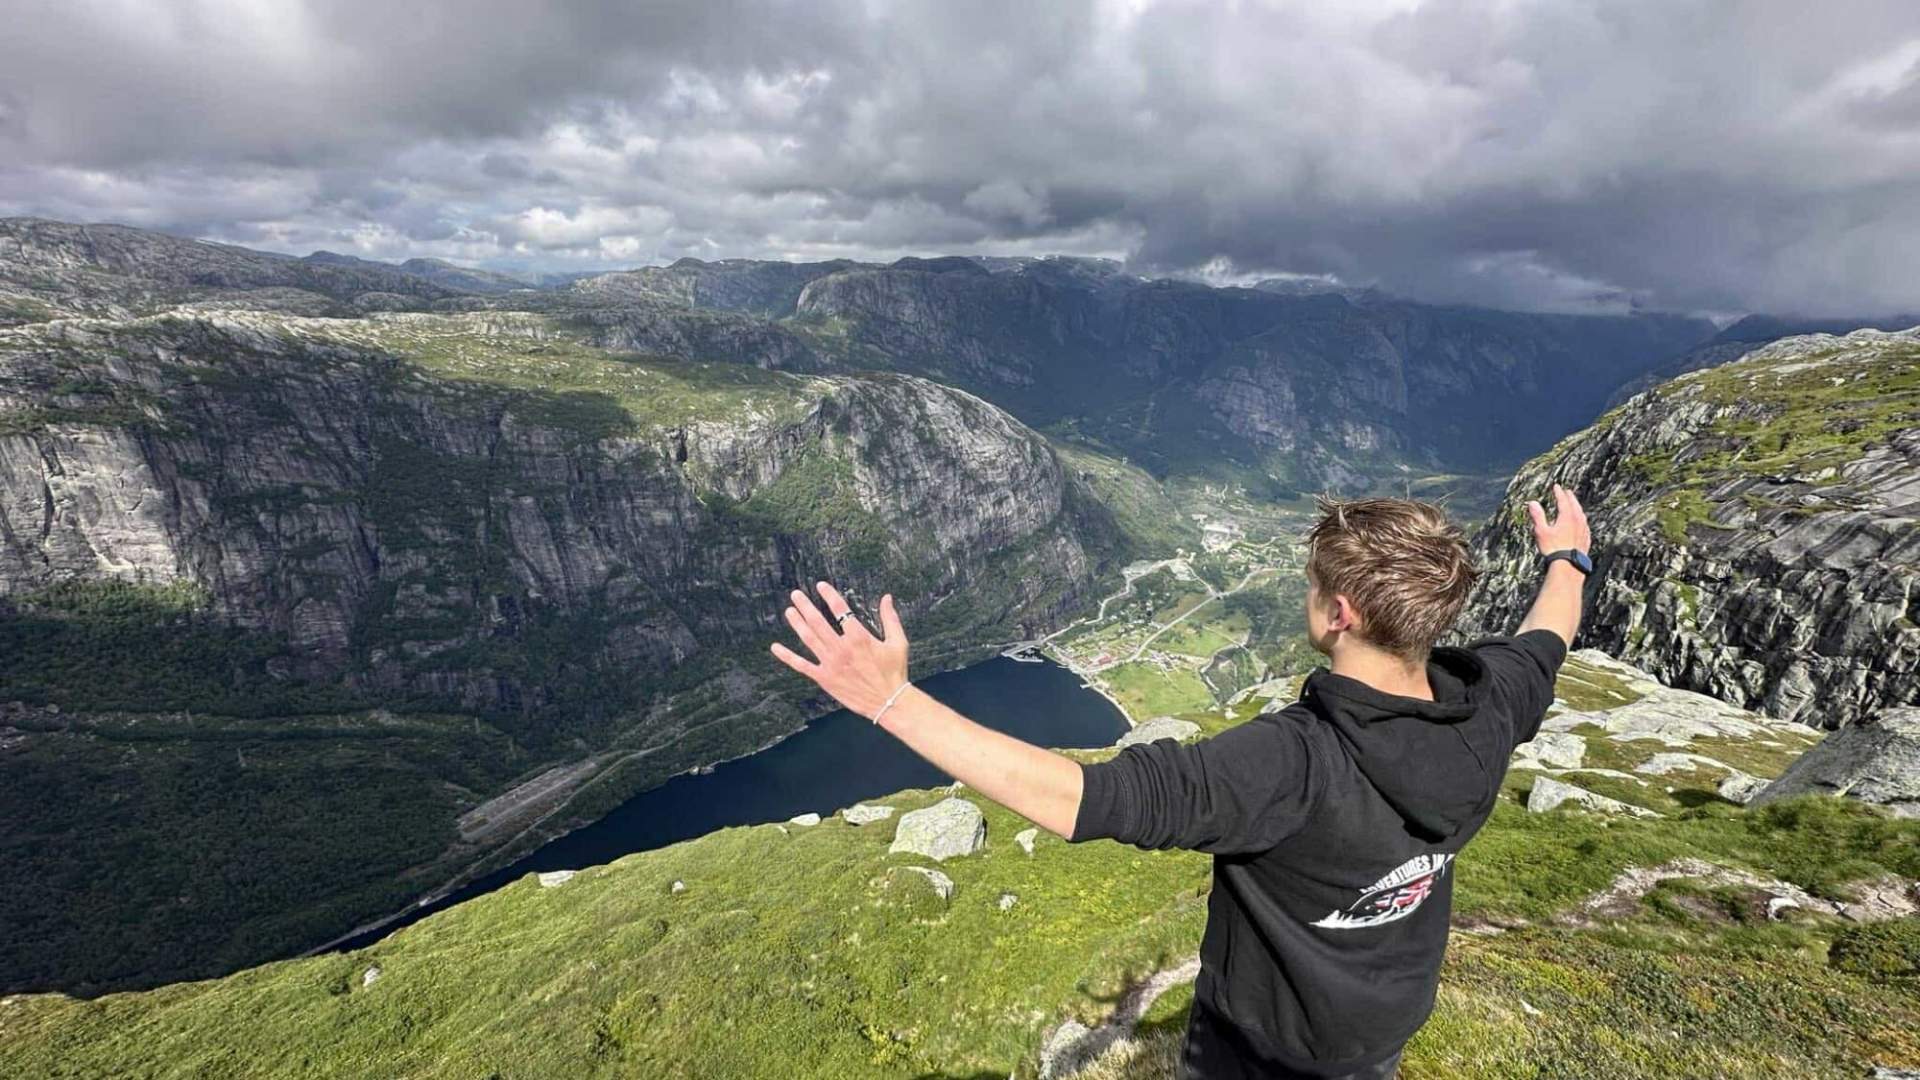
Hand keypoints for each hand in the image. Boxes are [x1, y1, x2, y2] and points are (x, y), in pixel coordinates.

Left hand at [770, 581, 910, 718]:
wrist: (888, 701)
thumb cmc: (894, 672)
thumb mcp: (898, 642)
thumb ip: (890, 618)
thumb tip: (886, 598)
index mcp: (859, 637)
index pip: (841, 610)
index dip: (829, 595)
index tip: (821, 586)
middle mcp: (841, 648)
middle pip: (818, 622)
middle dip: (806, 606)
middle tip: (796, 595)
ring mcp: (831, 663)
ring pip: (809, 639)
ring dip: (797, 623)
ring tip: (789, 611)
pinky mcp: (824, 678)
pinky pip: (802, 665)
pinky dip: (787, 657)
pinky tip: (776, 648)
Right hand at [1526, 483, 1590, 554]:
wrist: (1568, 565)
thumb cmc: (1553, 549)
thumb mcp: (1541, 531)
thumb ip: (1538, 516)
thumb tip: (1532, 502)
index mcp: (1567, 517)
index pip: (1563, 500)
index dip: (1559, 493)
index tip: (1556, 486)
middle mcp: (1578, 521)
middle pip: (1575, 506)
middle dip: (1570, 497)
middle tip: (1567, 492)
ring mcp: (1584, 531)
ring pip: (1582, 515)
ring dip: (1577, 508)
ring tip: (1575, 506)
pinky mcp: (1586, 539)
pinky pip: (1585, 526)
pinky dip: (1582, 520)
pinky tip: (1581, 524)